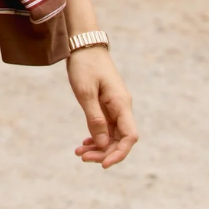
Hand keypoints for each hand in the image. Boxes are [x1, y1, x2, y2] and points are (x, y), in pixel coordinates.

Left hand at [66, 45, 137, 167]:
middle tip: (82, 157)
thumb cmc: (85, 64)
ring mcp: (114, 106)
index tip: (103, 164)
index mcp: (121, 104)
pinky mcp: (106, 104)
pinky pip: (105, 126)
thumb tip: (103, 144)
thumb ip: (95, 118)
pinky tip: (85, 142)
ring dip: (98, 146)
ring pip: (111, 134)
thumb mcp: (85, 91)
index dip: (119, 153)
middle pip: (119, 139)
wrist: (84, 44)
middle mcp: (122, 107)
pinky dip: (96, 136)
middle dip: (103, 152)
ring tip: (79, 153)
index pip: (129, 136)